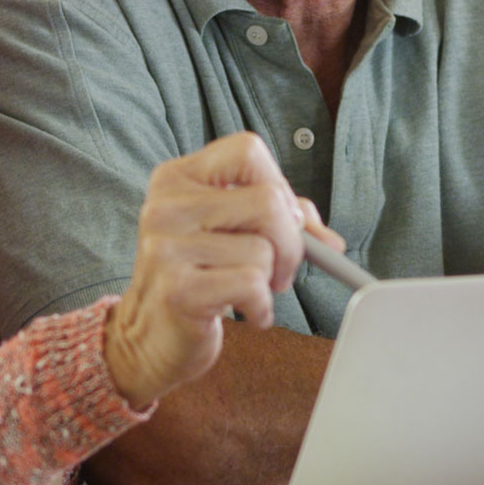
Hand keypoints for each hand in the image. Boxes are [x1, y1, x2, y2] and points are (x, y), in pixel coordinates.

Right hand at [103, 132, 337, 408]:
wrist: (152, 335)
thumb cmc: (199, 276)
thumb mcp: (232, 232)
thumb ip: (282, 220)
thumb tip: (331, 242)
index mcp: (177, 177)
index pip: (247, 150)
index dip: (279, 185)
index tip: (283, 220)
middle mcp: (166, 205)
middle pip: (268, 201)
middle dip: (291, 243)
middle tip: (280, 269)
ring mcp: (167, 247)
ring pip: (263, 250)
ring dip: (271, 280)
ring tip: (250, 292)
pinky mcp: (178, 290)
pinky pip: (252, 285)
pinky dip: (262, 307)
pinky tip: (247, 312)